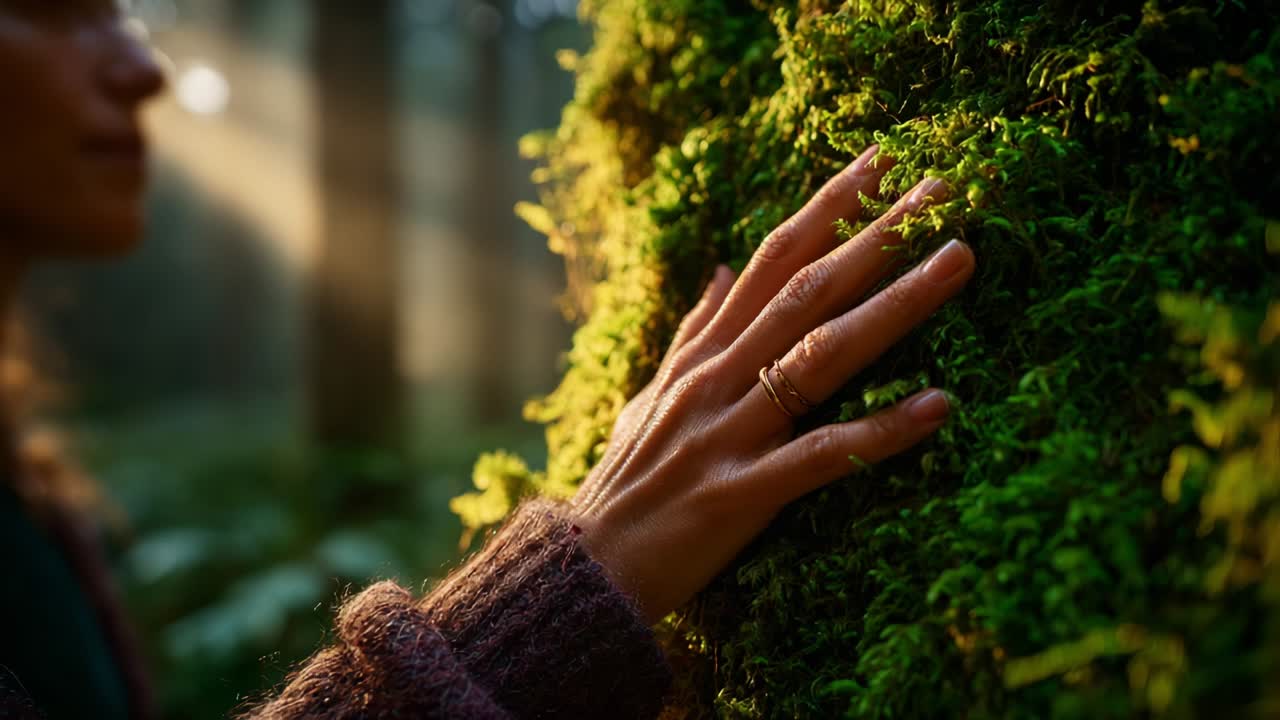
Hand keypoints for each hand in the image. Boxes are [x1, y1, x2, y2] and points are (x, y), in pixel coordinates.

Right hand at [569, 146, 975, 622]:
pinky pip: (821, 454)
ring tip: (959, 260)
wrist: (588, 566)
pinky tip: (940, 406)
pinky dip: (881, 430)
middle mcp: (717, 377)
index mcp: (703, 353)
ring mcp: (729, 431)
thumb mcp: (651, 394)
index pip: (771, 260)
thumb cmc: (628, 480)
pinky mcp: (740, 492)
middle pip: (808, 290)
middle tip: (943, 187)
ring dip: (896, 305)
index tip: (881, 160)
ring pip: (822, 355)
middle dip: (876, 234)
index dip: (827, 206)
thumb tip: (717, 267)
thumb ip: (692, 331)